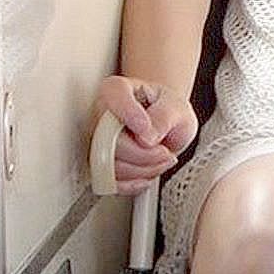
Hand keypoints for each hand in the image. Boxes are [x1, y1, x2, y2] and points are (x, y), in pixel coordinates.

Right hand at [93, 75, 198, 195]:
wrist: (166, 124)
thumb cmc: (167, 110)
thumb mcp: (176, 108)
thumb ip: (163, 117)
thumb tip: (146, 137)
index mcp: (116, 90)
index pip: (112, 97)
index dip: (128, 114)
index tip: (145, 128)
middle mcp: (101, 115)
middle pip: (109, 141)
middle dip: (144, 154)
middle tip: (164, 151)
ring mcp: (98, 141)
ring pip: (110, 165)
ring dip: (144, 170)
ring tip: (162, 159)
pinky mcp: (102, 164)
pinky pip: (111, 181)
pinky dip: (135, 183)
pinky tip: (149, 173)